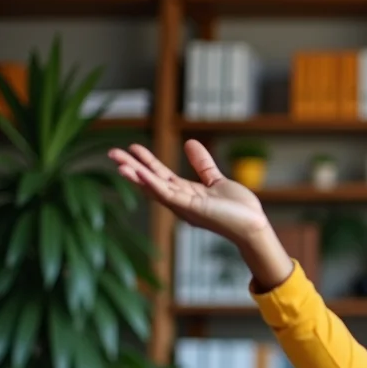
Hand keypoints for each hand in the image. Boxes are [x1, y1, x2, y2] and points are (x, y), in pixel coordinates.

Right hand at [108, 140, 294, 290]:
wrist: (254, 225)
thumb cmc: (238, 209)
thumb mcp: (216, 180)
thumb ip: (202, 164)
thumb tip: (190, 142)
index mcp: (186, 194)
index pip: (161, 176)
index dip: (147, 162)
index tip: (133, 147)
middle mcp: (180, 202)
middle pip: (151, 182)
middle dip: (132, 168)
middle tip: (112, 153)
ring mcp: (184, 206)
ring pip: (154, 189)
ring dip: (136, 176)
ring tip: (118, 163)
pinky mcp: (191, 209)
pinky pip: (168, 195)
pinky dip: (153, 184)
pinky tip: (140, 173)